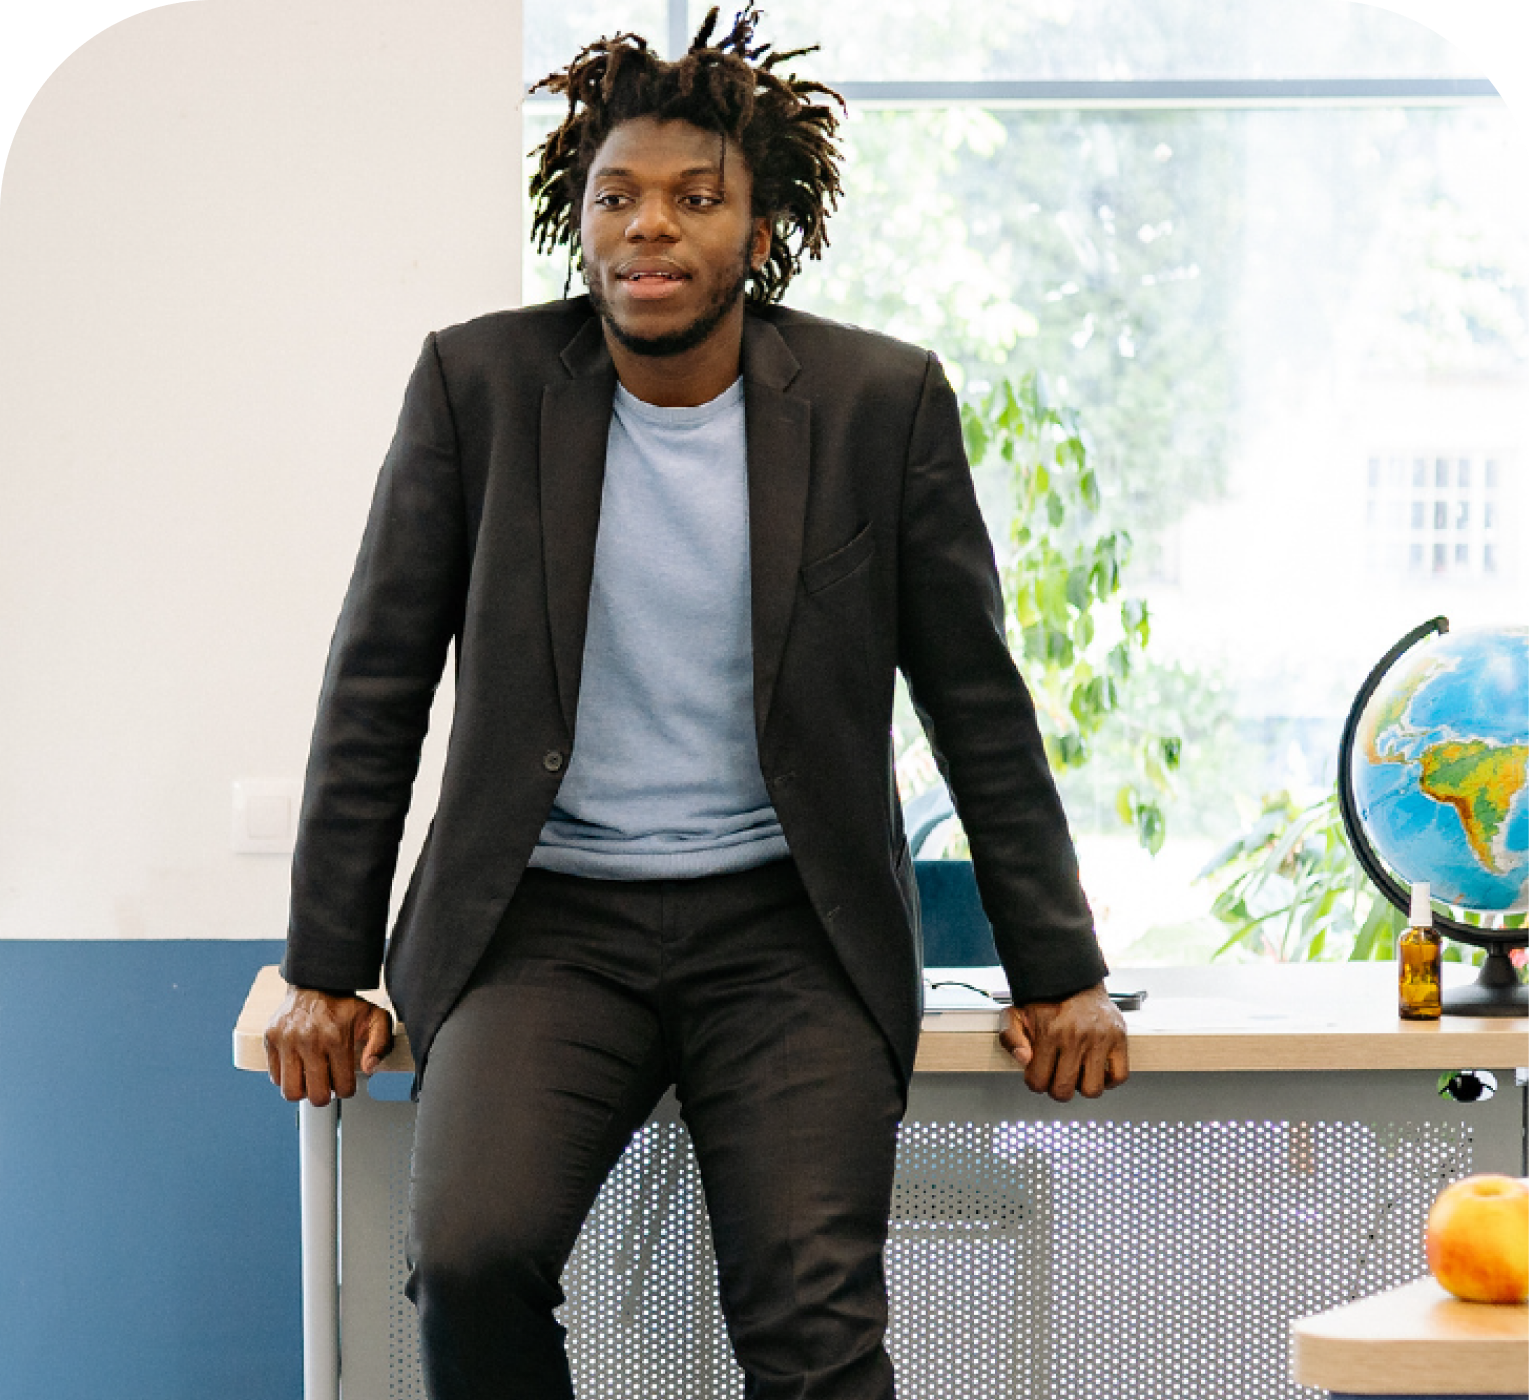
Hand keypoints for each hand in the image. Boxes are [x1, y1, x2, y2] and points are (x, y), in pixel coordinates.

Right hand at [264, 985, 393, 1106]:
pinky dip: (286, 1077)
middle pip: (316, 1096)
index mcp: (336, 1038)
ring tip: (311, 1078)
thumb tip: (369, 1068)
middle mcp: (309, 1040)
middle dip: (325, 1095)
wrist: (316, 982)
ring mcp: (286, 1040)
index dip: (346, 1089)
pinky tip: (298, 1065)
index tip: (345, 1081)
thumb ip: (381, 1043)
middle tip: (327, 1082)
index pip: (342, 1088)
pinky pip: (275, 1077)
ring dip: (303, 1090)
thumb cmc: (346, 1005)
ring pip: (290, 1092)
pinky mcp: (270, 1039)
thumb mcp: (375, 1017)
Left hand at [999, 983, 1128, 1101]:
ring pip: (1092, 1089)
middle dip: (1057, 1088)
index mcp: (1049, 1032)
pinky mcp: (1119, 1039)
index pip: (1038, 1081)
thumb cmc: (1045, 1000)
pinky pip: (1119, 1076)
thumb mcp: (1015, 1014)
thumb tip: (1024, 1059)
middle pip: (1064, 1090)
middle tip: (1057, 1076)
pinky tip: (1097, 1070)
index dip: (1035, 1082)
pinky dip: (1109, 1080)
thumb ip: (1009, 1037)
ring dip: (1082, 1086)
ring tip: (1078, 1073)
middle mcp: (1076, 1037)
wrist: (1074, 979)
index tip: (1038, 1074)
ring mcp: (1100, 1039)